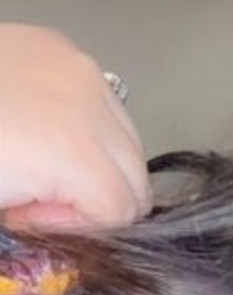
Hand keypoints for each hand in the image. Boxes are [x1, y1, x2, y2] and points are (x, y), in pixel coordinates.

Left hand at [0, 24, 151, 230]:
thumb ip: (46, 238)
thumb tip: (68, 245)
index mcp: (72, 150)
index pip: (121, 212)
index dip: (82, 230)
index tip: (34, 220)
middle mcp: (91, 105)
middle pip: (135, 178)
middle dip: (96, 201)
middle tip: (37, 198)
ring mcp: (80, 70)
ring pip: (128, 140)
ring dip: (97, 164)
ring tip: (38, 162)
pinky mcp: (63, 49)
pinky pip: (103, 102)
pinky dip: (86, 125)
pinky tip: (37, 126)